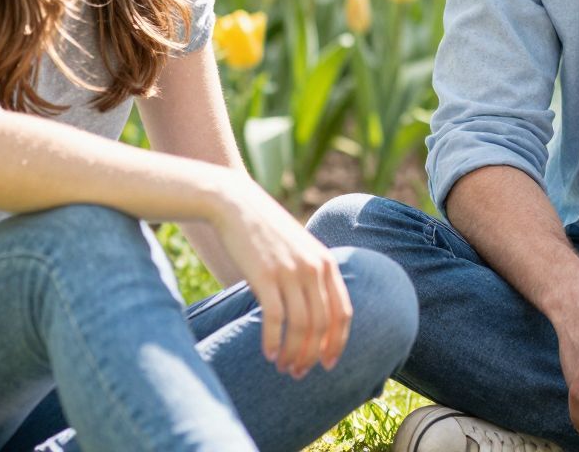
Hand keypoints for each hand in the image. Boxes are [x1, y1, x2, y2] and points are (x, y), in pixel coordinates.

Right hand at [210, 176, 352, 378]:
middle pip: (322, 325)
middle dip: (313, 355)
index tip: (328, 363)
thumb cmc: (267, 232)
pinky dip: (273, 341)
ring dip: (294, 354)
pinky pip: (275, 319)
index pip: (342, 313)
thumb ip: (314, 276)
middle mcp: (314, 268)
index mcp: (327, 263)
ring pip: (301, 327)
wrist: (236, 205)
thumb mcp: (301, 250)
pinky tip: (268, 355)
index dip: (338, 343)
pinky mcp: (265, 276)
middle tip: (299, 373)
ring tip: (284, 368)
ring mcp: (291, 272)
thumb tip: (317, 316)